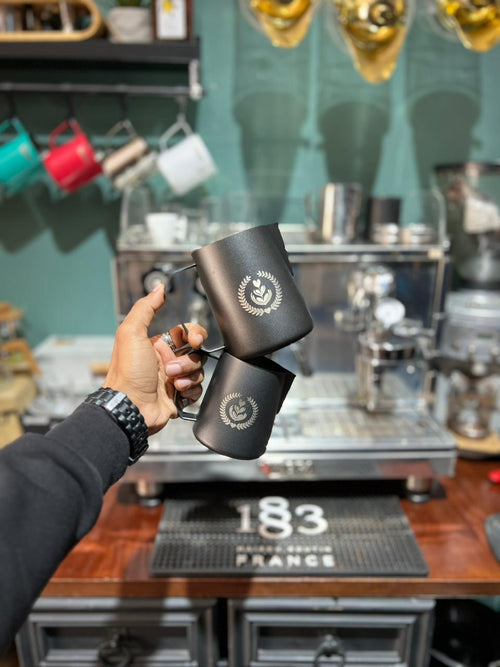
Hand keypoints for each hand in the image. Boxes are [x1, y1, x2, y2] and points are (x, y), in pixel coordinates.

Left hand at [104, 283, 206, 433]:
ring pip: (199, 371)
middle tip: (173, 368)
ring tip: (172, 383)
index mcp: (157, 345)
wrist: (130, 407)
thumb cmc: (128, 372)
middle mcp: (166, 361)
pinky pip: (199, 389)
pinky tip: (178, 394)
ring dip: (188, 376)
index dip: (195, 334)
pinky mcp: (180, 397)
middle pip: (196, 352)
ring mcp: (174, 379)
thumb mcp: (131, 333)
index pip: (186, 332)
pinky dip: (191, 390)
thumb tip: (159, 287)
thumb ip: (146, 308)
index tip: (195, 340)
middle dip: (189, 360)